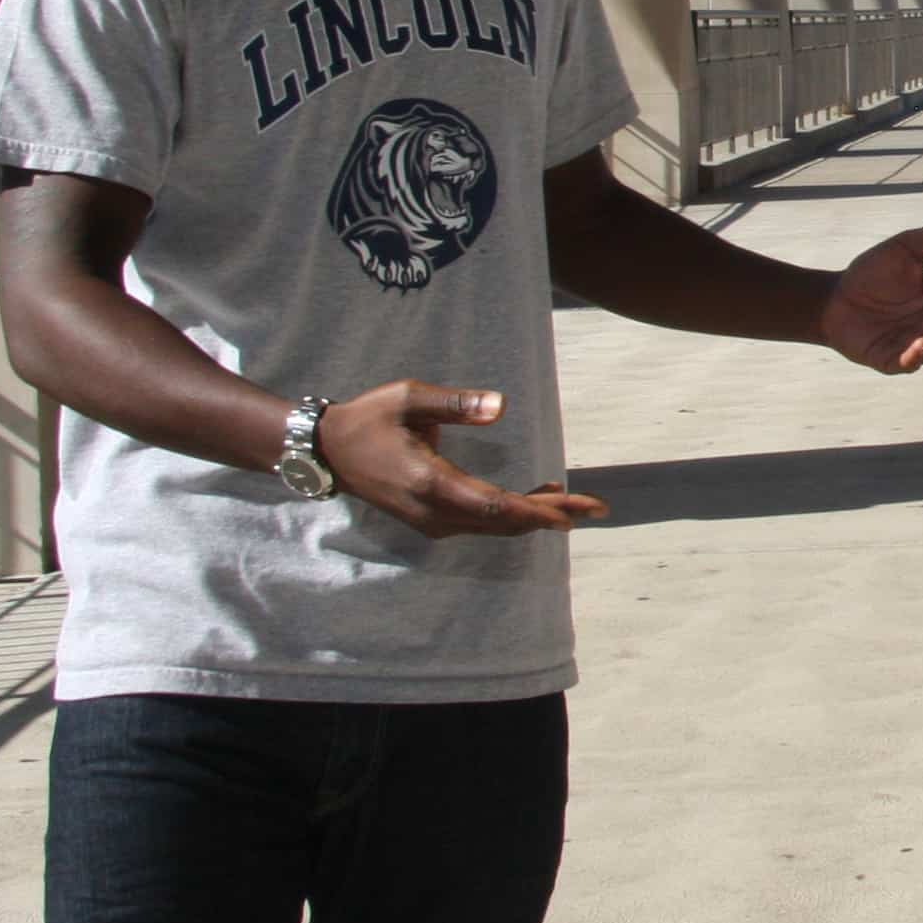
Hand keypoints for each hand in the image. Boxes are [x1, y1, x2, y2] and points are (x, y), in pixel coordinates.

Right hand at [317, 381, 607, 538]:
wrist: (328, 451)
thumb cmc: (369, 418)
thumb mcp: (407, 398)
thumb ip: (453, 403)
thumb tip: (499, 405)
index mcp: (432, 484)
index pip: (496, 505)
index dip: (538, 510)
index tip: (574, 512)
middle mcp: (435, 512)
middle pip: (503, 520)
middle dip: (550, 515)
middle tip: (594, 508)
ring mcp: (432, 521)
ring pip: (494, 524)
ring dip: (533, 515)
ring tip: (572, 501)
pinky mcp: (431, 519)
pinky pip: (480, 521)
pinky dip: (511, 513)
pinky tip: (536, 497)